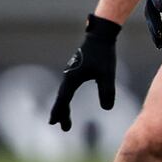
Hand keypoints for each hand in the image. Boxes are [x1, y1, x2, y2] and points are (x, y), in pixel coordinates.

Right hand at [49, 13, 121, 130]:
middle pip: (62, 97)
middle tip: (61, 126)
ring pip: (64, 92)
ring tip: (63, 118)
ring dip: (63, 105)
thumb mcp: (107, 74)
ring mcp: (71, 72)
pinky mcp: (76, 69)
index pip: (64, 99)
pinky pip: (68, 87)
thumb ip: (107, 91)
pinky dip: (66, 96)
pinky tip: (68, 99)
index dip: (59, 112)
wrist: (100, 35)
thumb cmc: (103, 54)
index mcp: (73, 78)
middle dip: (61, 112)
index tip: (54, 123)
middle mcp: (69, 75)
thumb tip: (107, 109)